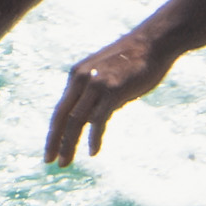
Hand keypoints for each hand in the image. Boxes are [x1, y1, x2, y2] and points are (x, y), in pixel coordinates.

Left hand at [41, 27, 170, 166]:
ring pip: (76, 120)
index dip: (54, 132)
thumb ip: (96, 95)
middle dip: (55, 141)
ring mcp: (96, 83)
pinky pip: (98, 119)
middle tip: (51, 161)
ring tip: (66, 162)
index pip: (60, 109)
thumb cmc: (134, 61)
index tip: (50, 150)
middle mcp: (82, 78)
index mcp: (77, 75)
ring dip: (69, 143)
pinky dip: (94, 138)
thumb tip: (92, 120)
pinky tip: (93, 151)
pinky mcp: (112, 89)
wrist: (154, 43)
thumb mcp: (107, 76)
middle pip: (62, 116)